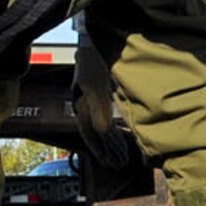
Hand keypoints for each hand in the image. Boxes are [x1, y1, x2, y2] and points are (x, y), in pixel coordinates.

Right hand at [71, 38, 131, 169]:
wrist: (95, 41)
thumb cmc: (94, 61)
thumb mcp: (95, 84)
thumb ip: (98, 107)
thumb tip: (102, 130)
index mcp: (81, 105)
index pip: (89, 134)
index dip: (100, 149)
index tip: (111, 161)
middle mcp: (85, 106)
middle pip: (97, 135)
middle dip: (109, 150)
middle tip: (121, 164)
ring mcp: (93, 102)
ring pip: (103, 128)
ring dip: (113, 143)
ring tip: (124, 156)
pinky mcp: (101, 96)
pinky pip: (107, 119)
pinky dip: (116, 130)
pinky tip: (124, 138)